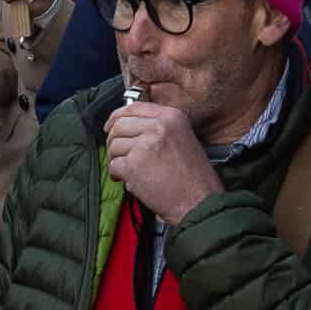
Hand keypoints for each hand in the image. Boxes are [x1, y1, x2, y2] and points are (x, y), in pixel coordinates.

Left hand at [103, 98, 224, 225]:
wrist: (200, 201)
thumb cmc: (194, 176)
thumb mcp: (183, 138)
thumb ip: (159, 127)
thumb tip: (129, 125)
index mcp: (171, 117)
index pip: (134, 108)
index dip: (117, 117)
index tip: (110, 126)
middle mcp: (158, 127)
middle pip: (119, 125)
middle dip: (113, 140)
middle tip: (116, 153)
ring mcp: (145, 145)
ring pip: (114, 145)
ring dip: (115, 159)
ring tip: (126, 170)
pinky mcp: (134, 165)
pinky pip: (114, 165)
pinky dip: (116, 174)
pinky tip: (126, 180)